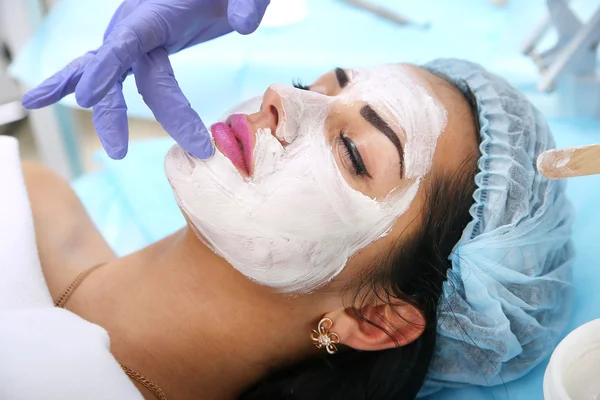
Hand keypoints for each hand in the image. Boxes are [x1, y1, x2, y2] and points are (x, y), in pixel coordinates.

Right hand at [22, 0, 269, 158]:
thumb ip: (244, 3)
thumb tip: (244, 25)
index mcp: (155, 13)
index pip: (127, 44)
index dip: (105, 69)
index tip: (88, 98)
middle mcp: (134, 26)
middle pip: (116, 72)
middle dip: (112, 112)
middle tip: (119, 153)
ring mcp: (132, 37)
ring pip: (102, 73)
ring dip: (96, 107)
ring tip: (79, 131)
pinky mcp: (138, 48)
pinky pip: (107, 68)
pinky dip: (75, 81)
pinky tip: (42, 98)